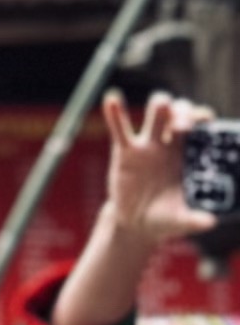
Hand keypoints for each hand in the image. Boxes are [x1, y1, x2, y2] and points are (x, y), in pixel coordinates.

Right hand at [101, 91, 212, 249]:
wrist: (136, 224)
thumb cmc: (165, 219)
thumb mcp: (181, 220)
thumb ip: (194, 220)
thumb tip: (211, 222)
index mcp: (187, 157)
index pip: (199, 128)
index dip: (203, 119)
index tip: (207, 122)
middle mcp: (169, 145)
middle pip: (179, 113)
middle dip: (183, 112)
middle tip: (184, 127)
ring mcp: (146, 146)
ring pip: (154, 113)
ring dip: (160, 103)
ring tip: (161, 108)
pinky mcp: (124, 151)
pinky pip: (120, 128)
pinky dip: (115, 113)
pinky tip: (113, 99)